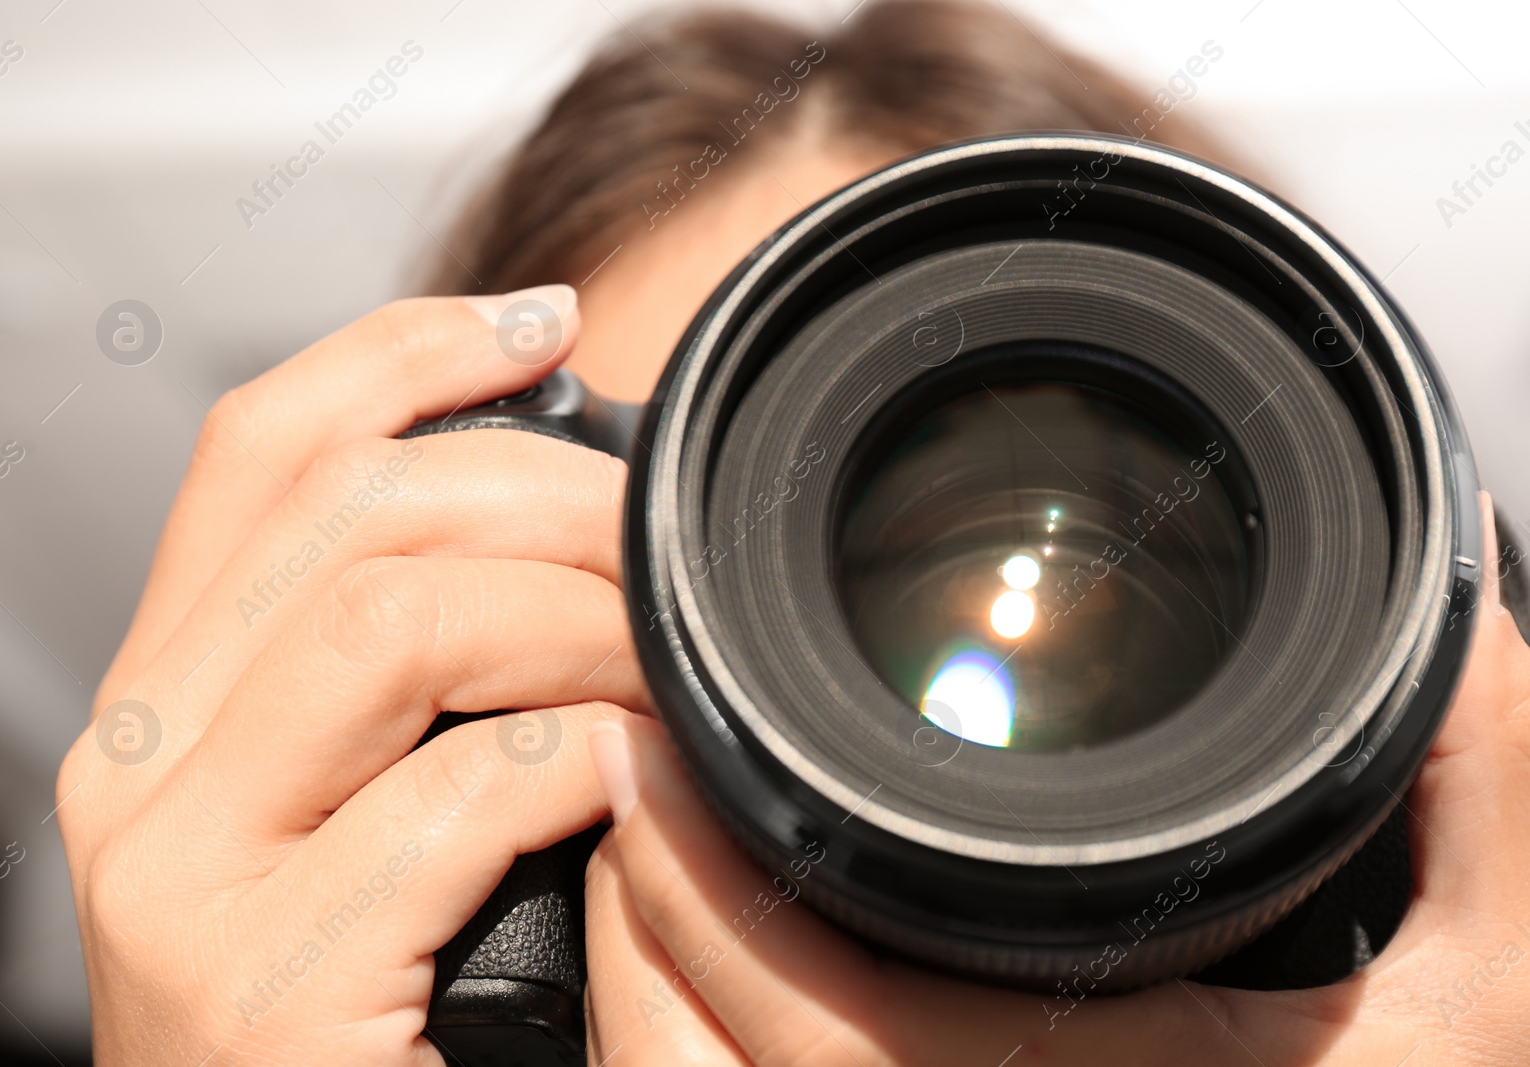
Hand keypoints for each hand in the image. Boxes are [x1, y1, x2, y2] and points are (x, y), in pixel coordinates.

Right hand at [56, 285, 649, 1064]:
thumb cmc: (369, 1011)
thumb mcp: (363, 796)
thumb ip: (411, 675)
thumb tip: (557, 530)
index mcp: (171, 701)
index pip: (262, 451)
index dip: (407, 353)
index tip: (547, 323)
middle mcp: (138, 765)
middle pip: (348, 511)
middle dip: (547, 495)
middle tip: (661, 545)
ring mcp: (178, 875)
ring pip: (391, 621)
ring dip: (571, 622)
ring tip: (659, 668)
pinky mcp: (253, 988)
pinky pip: (454, 799)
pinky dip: (577, 768)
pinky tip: (631, 783)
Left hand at [584, 495, 1529, 1065]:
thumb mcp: (1491, 999)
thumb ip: (1484, 795)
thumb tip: (1464, 623)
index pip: (824, 1029)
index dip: (702, 893)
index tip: (653, 748)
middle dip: (640, 914)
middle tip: (618, 771)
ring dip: (642, 980)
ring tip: (633, 849)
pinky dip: (676, 1038)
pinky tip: (689, 959)